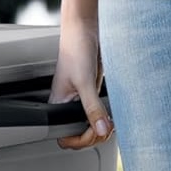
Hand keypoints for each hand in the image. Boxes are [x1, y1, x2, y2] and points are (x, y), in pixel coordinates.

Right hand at [50, 22, 112, 149]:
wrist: (85, 30)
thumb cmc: (76, 50)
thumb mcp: (85, 81)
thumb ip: (93, 108)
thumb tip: (102, 130)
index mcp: (57, 105)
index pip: (65, 137)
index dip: (80, 140)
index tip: (95, 131)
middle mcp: (68, 106)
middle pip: (79, 136)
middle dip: (95, 136)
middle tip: (107, 127)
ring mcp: (81, 101)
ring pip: (90, 126)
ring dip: (103, 129)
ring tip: (111, 122)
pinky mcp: (92, 93)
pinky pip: (98, 114)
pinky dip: (107, 118)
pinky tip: (113, 114)